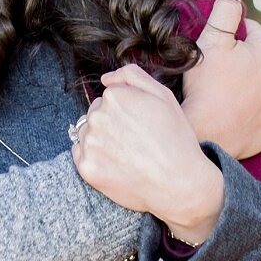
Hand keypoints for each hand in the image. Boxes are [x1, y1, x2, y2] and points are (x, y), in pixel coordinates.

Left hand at [71, 64, 224, 244]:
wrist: (180, 184)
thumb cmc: (175, 138)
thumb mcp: (163, 95)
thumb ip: (132, 76)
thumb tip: (104, 79)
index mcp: (114, 96)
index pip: (107, 99)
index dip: (125, 114)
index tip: (139, 127)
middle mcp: (98, 116)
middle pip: (94, 115)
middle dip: (110, 125)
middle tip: (134, 143)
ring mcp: (91, 143)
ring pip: (86, 134)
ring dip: (100, 141)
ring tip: (126, 155)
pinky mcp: (87, 168)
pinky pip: (80, 155)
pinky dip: (93, 159)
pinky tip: (115, 165)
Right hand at [181, 0, 260, 159]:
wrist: (209, 133)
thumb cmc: (207, 87)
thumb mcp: (211, 42)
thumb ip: (224, 12)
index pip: (251, 30)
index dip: (229, 36)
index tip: (215, 50)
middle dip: (244, 59)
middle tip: (218, 72)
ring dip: (252, 81)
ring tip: (227, 91)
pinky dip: (258, 104)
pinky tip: (240, 108)